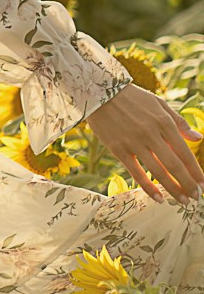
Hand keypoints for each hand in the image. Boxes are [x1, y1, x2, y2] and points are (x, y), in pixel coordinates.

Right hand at [86, 82, 203, 204]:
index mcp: (164, 122)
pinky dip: (148, 187)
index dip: (195, 171)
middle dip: (188, 184)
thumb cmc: (132, 98)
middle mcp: (151, 133)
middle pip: (174, 165)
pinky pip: (136, 173)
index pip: (184, 152)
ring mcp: (134, 142)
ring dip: (172, 189)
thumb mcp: (159, 103)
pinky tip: (158, 198)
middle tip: (196, 197)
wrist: (100, 92)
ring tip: (183, 201)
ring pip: (158, 172)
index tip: (203, 184)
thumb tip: (198, 138)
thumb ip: (179, 122)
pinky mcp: (118, 149)